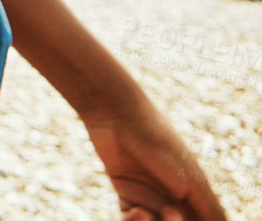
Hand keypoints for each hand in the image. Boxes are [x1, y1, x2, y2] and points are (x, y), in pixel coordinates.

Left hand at [80, 95, 227, 220]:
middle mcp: (175, 197)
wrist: (117, 115)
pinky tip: (135, 213)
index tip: (184, 216)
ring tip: (144, 214)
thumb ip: (207, 208)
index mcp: (197, 193)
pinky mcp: (126, 193)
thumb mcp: (189, 178)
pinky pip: (130, 220)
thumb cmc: (158, 142)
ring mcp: (150, 196)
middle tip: (170, 213)